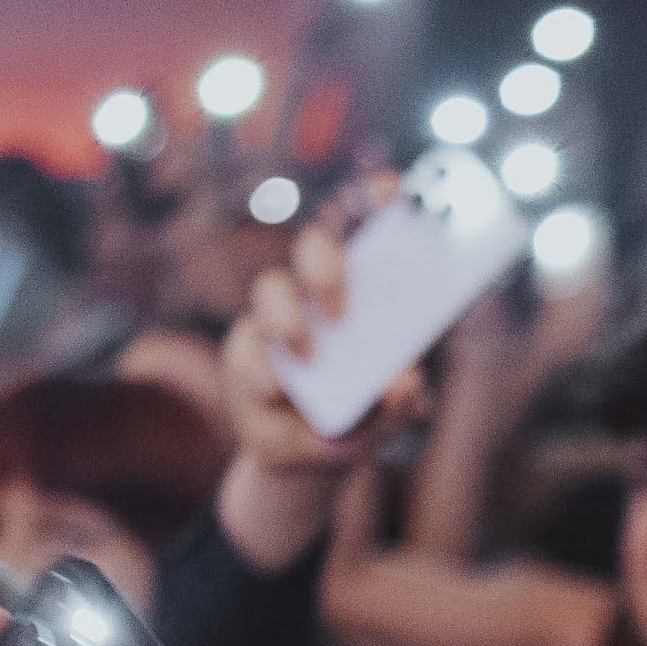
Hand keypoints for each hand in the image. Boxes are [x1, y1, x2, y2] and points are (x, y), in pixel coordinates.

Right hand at [218, 216, 420, 508]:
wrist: (310, 457)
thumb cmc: (358, 417)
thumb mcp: (389, 416)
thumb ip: (402, 402)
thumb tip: (402, 385)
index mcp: (360, 293)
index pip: (364, 233)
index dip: (373, 203)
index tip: (393, 188)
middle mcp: (314, 293)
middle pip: (312, 247)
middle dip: (325, 267)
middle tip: (340, 313)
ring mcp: (275, 319)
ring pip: (270, 290)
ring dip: (287, 321)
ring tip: (304, 358)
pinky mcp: (244, 353)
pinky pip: (247, 352)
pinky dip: (265, 377)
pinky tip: (277, 397)